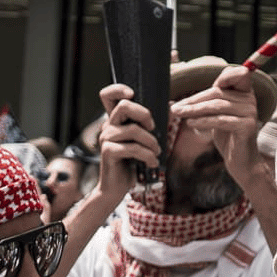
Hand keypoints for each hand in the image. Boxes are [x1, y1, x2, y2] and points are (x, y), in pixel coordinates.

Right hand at [93, 83, 162, 207]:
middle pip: (124, 106)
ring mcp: (106, 138)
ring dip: (151, 142)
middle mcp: (108, 126)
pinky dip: (147, 155)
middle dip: (144, 114)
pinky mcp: (108, 152)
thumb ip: (147, 124)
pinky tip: (152, 163)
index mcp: (114, 120)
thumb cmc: (131, 162)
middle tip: (153, 128)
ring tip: (156, 152)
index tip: (132, 94)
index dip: (118, 89)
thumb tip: (170, 105)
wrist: (116, 188)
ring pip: (134, 130)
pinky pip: (133, 148)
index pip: (107, 95)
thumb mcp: (141, 140)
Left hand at [172, 66, 268, 187]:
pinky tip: (191, 123)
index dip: (222, 77)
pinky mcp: (247, 125)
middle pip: (218, 93)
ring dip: (195, 110)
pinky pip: (220, 120)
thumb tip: (179, 102)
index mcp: (245, 92)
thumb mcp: (218, 116)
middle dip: (194, 100)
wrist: (241, 161)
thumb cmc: (228, 137)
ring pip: (217, 105)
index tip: (202, 84)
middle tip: (176, 108)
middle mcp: (250, 99)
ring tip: (179, 114)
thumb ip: (208, 104)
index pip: (235, 75)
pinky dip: (203, 121)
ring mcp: (250, 112)